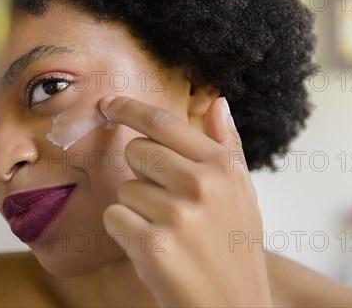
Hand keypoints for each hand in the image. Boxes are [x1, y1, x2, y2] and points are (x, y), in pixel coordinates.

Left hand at [99, 95, 272, 307]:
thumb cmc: (233, 248)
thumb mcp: (242, 193)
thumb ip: (227, 145)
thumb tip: (217, 101)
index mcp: (223, 166)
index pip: (163, 122)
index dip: (130, 108)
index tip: (108, 104)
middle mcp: (202, 184)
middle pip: (135, 150)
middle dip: (141, 173)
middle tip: (166, 203)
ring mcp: (178, 215)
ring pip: (123, 188)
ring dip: (136, 210)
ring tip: (167, 233)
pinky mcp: (153, 245)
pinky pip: (113, 217)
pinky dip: (125, 233)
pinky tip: (153, 249)